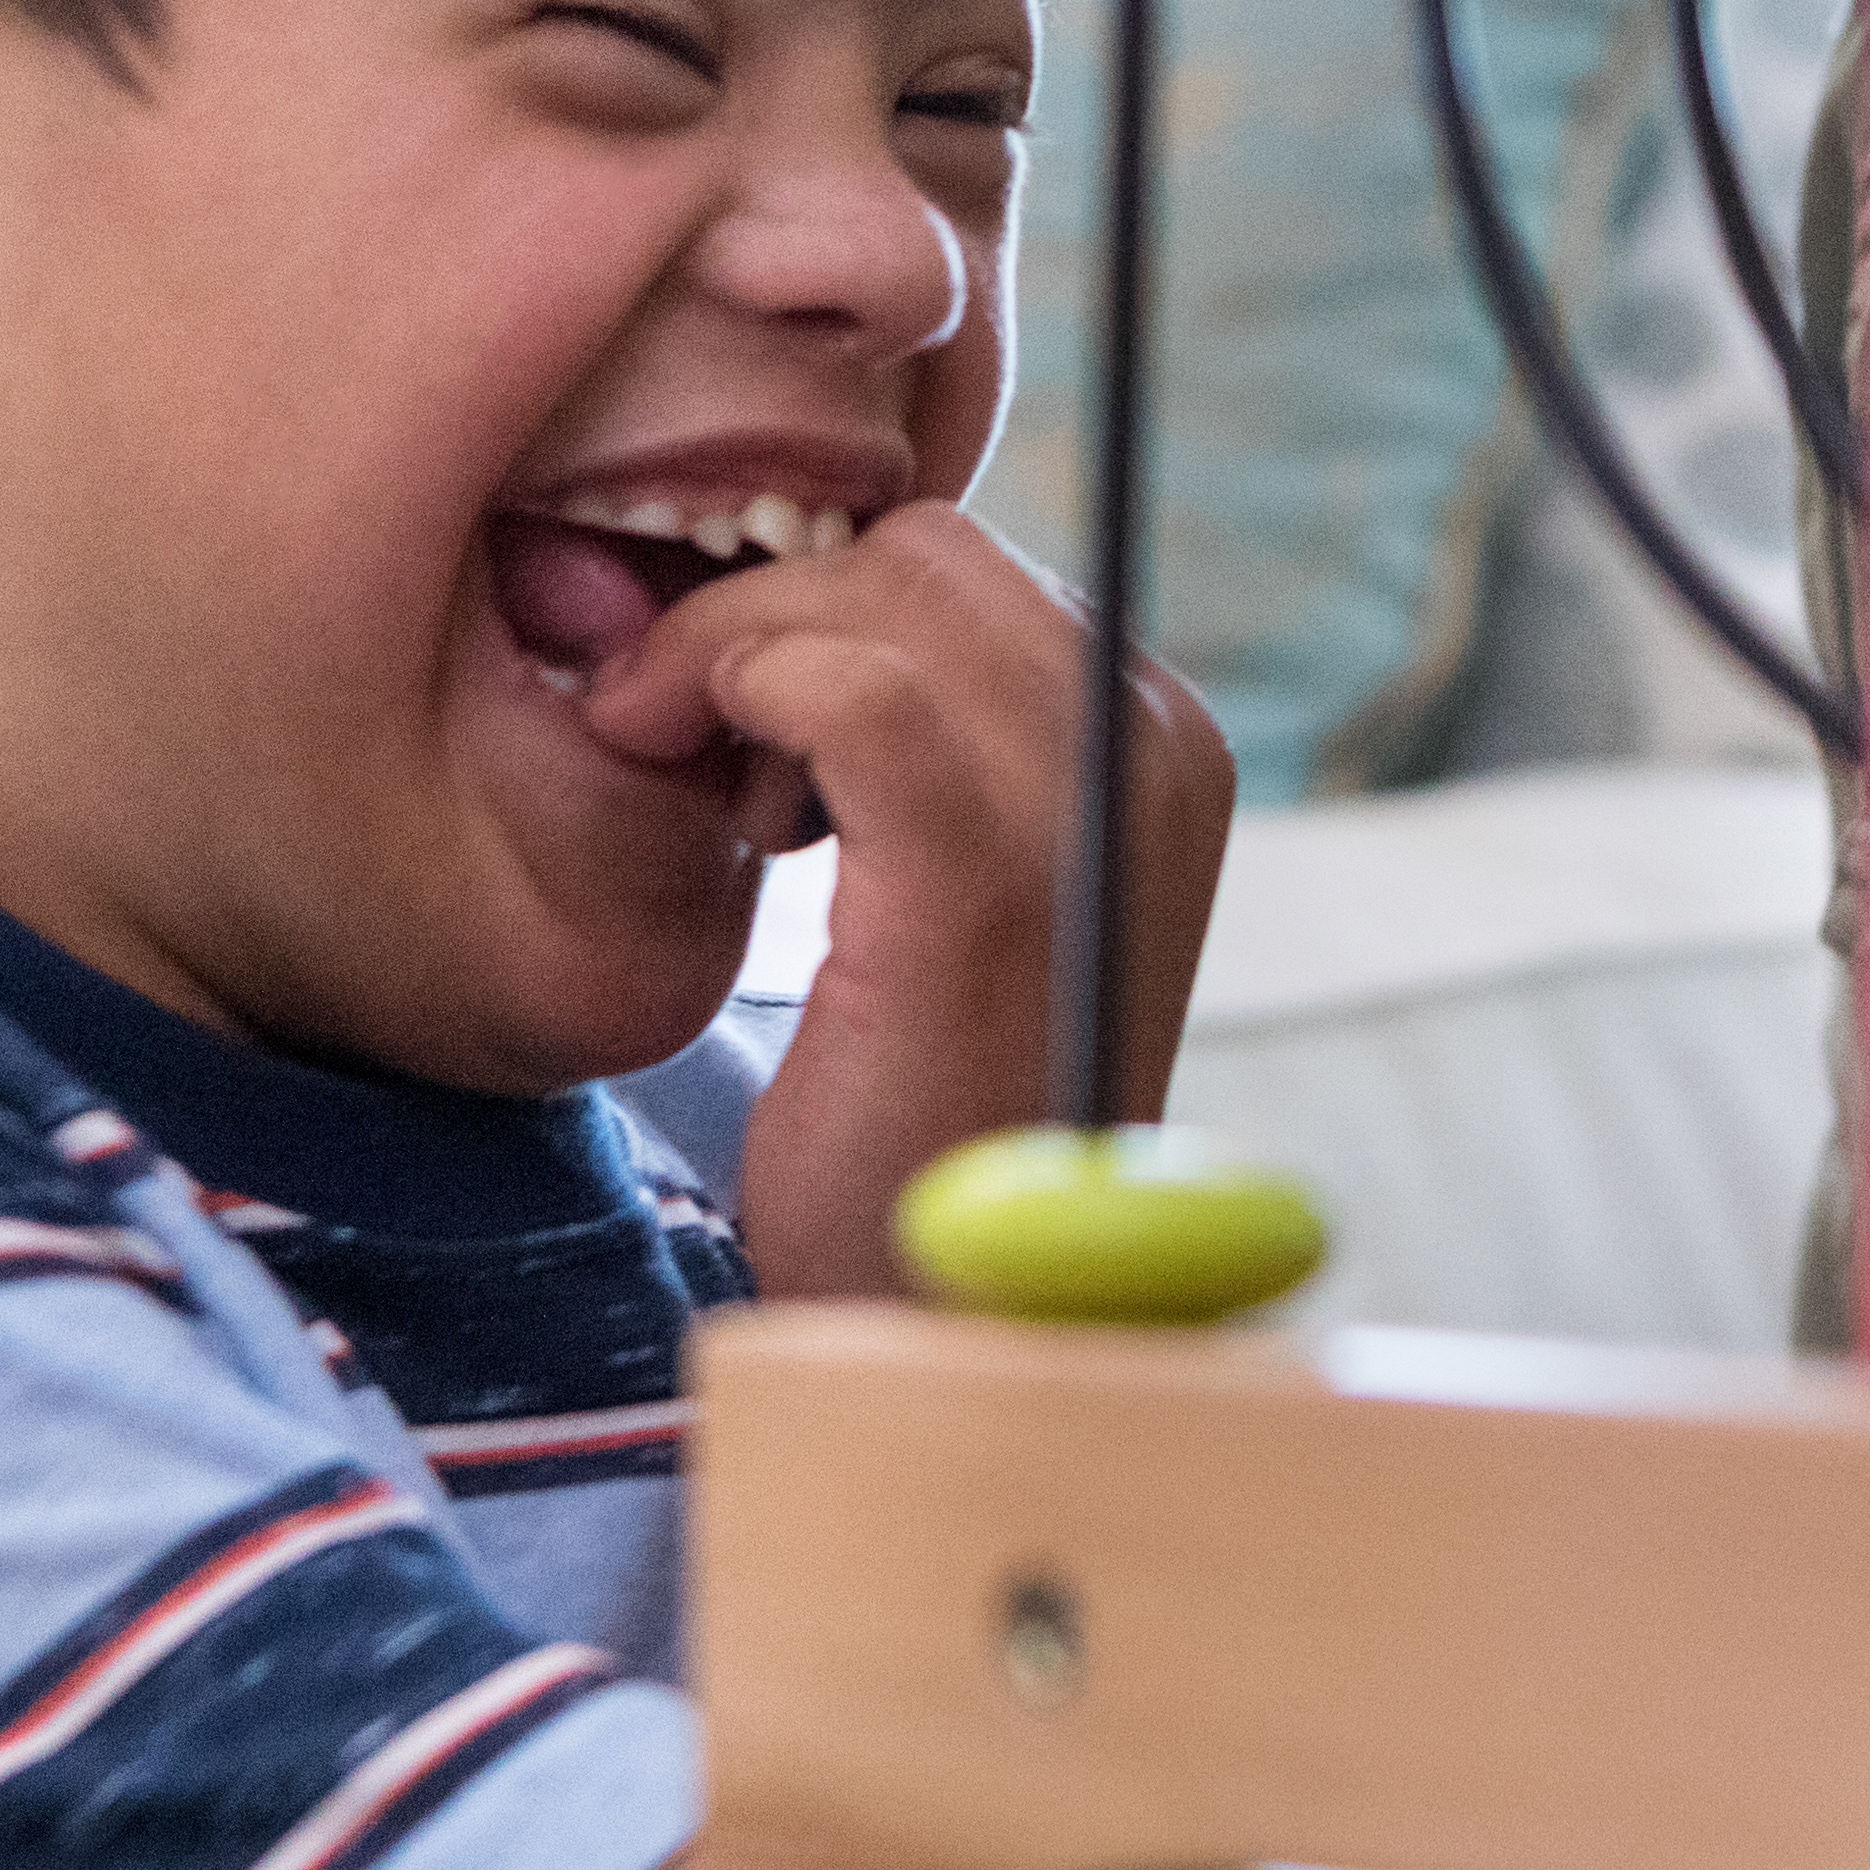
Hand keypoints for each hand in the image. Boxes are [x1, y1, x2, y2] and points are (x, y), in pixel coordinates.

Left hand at [577, 504, 1232, 1298]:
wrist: (948, 1317)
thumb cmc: (925, 1107)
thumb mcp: (964, 876)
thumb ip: (937, 732)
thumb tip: (812, 578)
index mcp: (1160, 740)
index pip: (960, 562)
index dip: (817, 608)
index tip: (746, 732)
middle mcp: (1157, 747)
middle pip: (917, 552)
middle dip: (772, 618)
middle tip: (709, 761)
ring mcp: (1084, 804)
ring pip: (869, 594)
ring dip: (734, 662)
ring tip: (721, 804)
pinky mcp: (983, 876)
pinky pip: (835, 682)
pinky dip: (733, 701)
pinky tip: (718, 815)